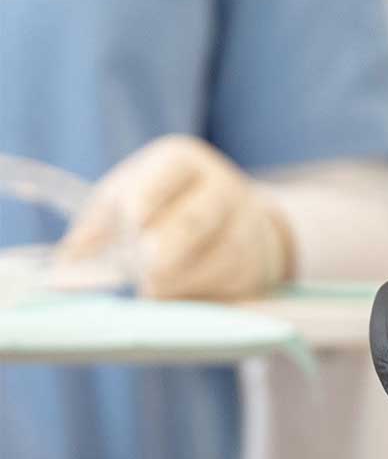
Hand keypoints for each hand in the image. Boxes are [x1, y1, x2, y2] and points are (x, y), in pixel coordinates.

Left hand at [61, 135, 294, 300]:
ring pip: (212, 261)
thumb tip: (63, 269)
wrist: (247, 223)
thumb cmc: (169, 208)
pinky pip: (224, 288)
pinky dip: (195, 297)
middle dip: (162, 249)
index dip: (141, 205)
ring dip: (176, 282)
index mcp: (183, 161)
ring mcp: (245, 229)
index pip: (164, 176)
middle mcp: (221, 189)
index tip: (129, 227)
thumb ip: (96, 227)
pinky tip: (177, 295)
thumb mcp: (131, 198)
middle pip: (193, 221)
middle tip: (144, 266)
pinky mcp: (254, 268)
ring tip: (152, 289)